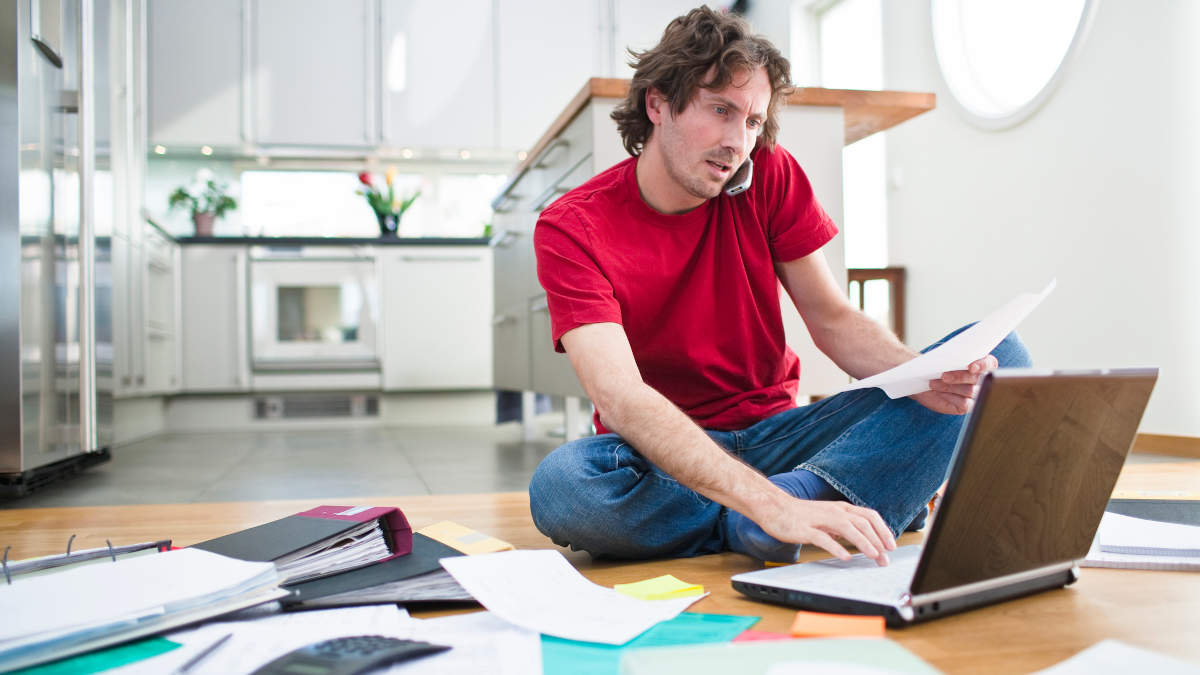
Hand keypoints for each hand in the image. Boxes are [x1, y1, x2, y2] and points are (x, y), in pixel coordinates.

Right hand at [756, 498, 896, 565]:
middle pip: (862, 522)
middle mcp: (834, 511)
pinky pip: (823, 538)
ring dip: (863, 542)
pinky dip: (836, 547)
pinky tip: (845, 557)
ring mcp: (820, 520)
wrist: (774, 508)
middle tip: (886, 557)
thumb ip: (844, 526)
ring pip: (848, 528)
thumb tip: (864, 539)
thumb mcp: (828, 517)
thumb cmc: (801, 515)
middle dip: (877, 540)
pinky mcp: (805, 529)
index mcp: (841, 509)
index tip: (891, 545)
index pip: (869, 516)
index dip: (883, 530)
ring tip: (873, 555)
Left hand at [911, 354, 998, 414]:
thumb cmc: (933, 365)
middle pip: (977, 378)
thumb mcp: (940, 357)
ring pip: (970, 391)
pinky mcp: (965, 406)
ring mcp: (973, 393)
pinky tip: (938, 392)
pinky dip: (950, 397)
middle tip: (943, 376)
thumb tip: (953, 360)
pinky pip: (965, 404)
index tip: (971, 367)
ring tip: (933, 383)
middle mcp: (979, 379)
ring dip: (950, 387)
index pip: (990, 363)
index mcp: (978, 363)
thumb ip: (952, 357)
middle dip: (960, 376)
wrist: (920, 378)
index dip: (983, 365)